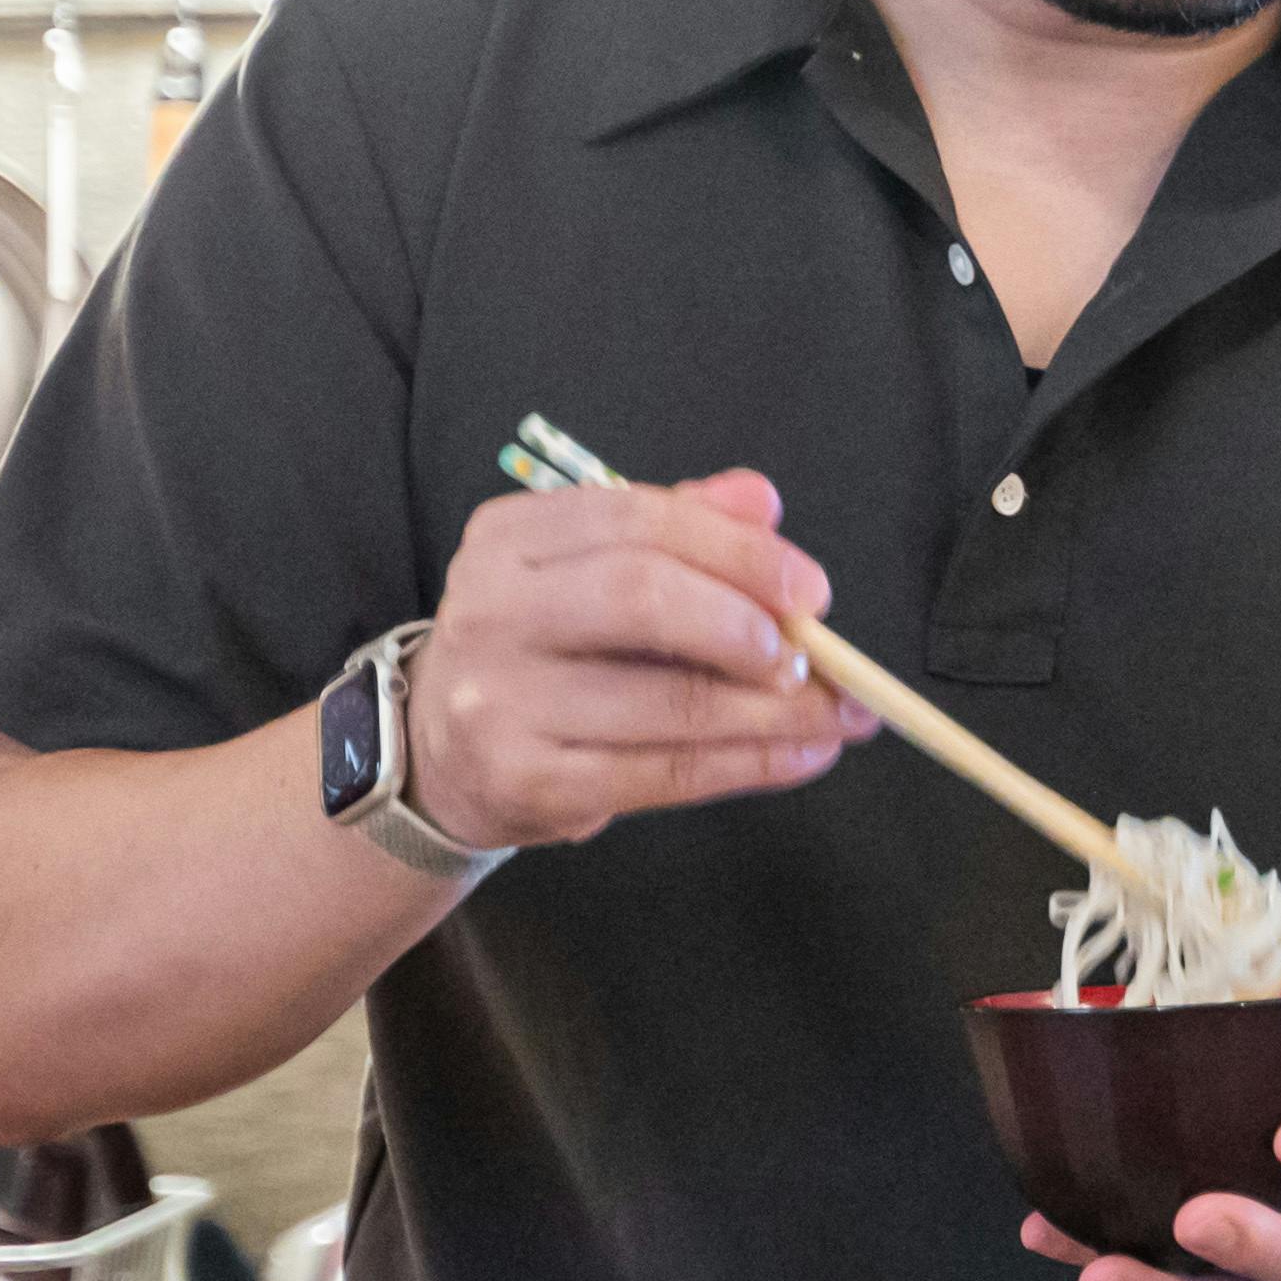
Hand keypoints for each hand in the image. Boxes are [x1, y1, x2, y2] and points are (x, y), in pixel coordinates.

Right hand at [400, 467, 870, 854]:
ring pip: (666, 699)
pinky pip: (663, 773)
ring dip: (774, 710)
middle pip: (640, 596)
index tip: (812, 590)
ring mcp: (500, 701)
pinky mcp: (527, 781)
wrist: (440, 755)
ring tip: (840, 714)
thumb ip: (675, 526)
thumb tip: (760, 499)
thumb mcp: (588, 571)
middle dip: (747, 624)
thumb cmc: (543, 651)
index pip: (637, 519)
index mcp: (509, 537)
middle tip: (817, 655)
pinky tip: (803, 755)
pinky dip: (750, 763)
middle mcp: (491, 611)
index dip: (738, 551)